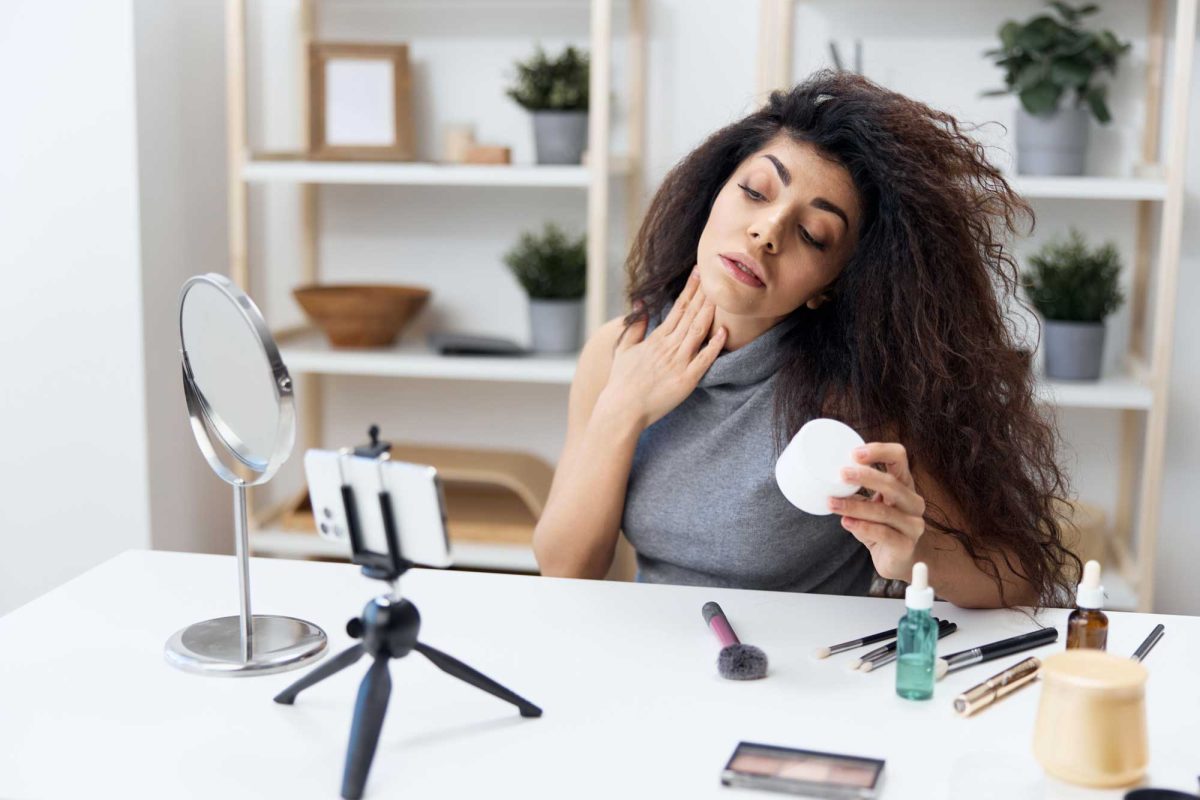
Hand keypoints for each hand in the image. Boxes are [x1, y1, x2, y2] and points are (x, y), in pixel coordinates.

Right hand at [597, 268, 726, 429]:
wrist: (622, 409)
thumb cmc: (621, 381)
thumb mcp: (624, 349)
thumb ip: (635, 326)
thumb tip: (640, 304)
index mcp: (656, 338)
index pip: (678, 307)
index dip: (690, 288)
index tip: (699, 271)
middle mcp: (668, 347)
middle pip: (691, 314)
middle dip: (705, 293)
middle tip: (717, 272)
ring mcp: (678, 363)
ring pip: (698, 331)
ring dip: (711, 312)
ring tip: (723, 294)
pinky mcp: (686, 380)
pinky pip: (704, 360)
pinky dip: (715, 346)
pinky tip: (725, 331)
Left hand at [827, 443, 926, 581]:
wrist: (899, 560)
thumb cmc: (882, 527)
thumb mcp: (870, 505)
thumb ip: (855, 493)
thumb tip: (825, 479)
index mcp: (904, 484)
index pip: (899, 457)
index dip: (879, 451)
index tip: (854, 453)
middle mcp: (913, 502)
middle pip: (892, 483)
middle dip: (865, 477)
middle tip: (841, 474)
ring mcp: (913, 524)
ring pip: (883, 511)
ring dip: (854, 506)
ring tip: (832, 503)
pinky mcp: (906, 545)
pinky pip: (884, 533)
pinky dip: (862, 527)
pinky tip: (846, 523)